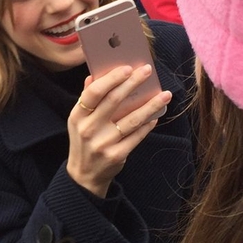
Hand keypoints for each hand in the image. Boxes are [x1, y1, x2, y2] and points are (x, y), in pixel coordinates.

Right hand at [67, 65, 171, 197]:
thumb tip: (94, 76)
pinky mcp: (117, 155)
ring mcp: (103, 143)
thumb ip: (86, 99)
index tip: (127, 67)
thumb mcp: (78, 120)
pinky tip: (156, 115)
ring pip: (131, 119)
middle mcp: (89, 129)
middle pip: (114, 101)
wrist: (84, 175)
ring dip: (150, 105)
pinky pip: (137, 136)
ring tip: (165, 94)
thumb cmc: (84, 141)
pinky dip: (148, 124)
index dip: (111, 79)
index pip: (94, 93)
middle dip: (133, 83)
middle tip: (147, 71)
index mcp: (78, 116)